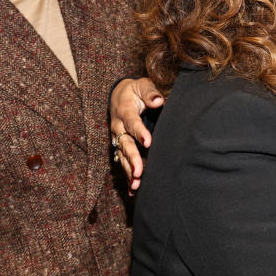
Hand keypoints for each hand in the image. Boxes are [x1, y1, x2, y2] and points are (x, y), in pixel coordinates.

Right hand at [110, 77, 163, 193]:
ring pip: (122, 156)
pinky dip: (126, 176)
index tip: (148, 142)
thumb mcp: (142, 85)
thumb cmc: (135, 90)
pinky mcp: (120, 147)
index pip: (132, 122)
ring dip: (128, 171)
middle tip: (139, 172)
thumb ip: (150, 92)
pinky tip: (133, 190)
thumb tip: (158, 100)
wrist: (119, 95)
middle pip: (125, 144)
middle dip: (132, 159)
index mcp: (124, 111)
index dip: (139, 132)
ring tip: (136, 184)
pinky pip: (122, 162)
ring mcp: (117, 139)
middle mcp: (118, 127)